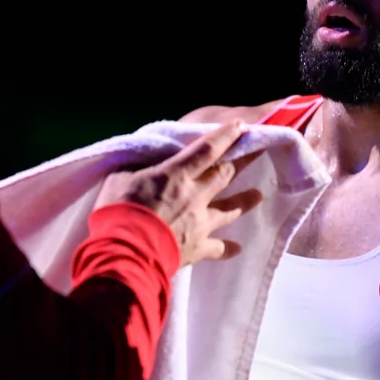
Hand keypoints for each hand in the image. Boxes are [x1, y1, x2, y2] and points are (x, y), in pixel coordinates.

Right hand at [94, 120, 263, 266]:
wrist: (127, 253)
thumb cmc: (120, 211)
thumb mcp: (120, 178)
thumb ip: (139, 169)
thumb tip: (144, 163)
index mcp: (177, 174)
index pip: (207, 149)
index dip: (225, 136)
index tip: (242, 127)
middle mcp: (195, 195)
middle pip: (225, 174)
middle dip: (244, 160)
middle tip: (259, 151)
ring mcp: (200, 223)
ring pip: (230, 209)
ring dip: (245, 201)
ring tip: (259, 195)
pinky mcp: (198, 248)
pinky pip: (218, 248)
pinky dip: (229, 248)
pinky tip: (238, 248)